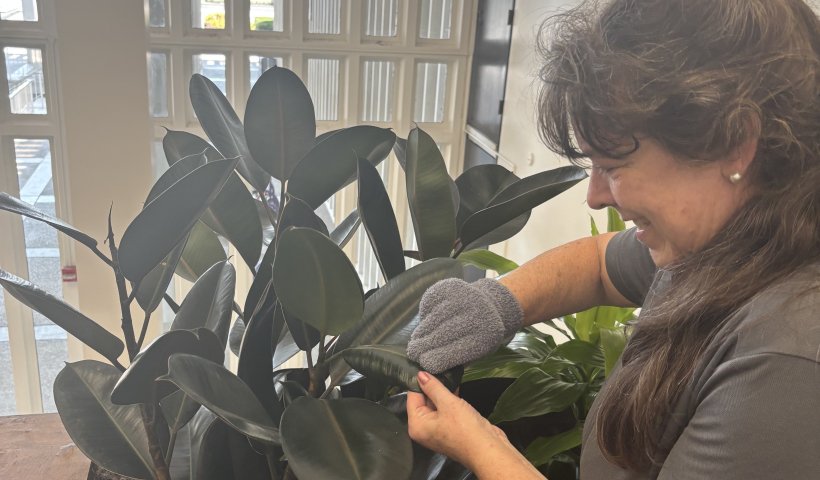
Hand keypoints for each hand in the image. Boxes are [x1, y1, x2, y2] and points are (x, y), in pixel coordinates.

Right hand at [406, 278, 522, 372]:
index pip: (448, 354)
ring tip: (418, 338)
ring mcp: (462, 298)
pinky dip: (425, 315)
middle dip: (420, 347)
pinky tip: (429, 319)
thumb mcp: (477, 353)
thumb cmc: (482, 334)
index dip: (430, 361)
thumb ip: (455, 361)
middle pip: (436, 337)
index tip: (422, 363)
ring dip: (421, 331)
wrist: (492, 305)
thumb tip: (428, 368)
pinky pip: (428, 305)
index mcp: (484, 339)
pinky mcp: (450, 287)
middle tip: (412, 352)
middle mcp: (474, 315)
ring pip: (430, 321)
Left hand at [406, 371, 510, 469]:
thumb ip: (433, 387)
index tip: (426, 365)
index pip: (412, 397)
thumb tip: (420, 374)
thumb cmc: (465, 428)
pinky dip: (450, 400)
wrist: (488, 451)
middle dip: (432, 386)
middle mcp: (424, 429)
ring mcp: (438, 430)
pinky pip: (446, 410)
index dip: (420, 381)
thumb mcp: (448, 403)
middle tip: (438, 366)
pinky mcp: (450, 428)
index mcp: (417, 425)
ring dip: (443, 392)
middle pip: (423, 401)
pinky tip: (455, 385)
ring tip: (447, 373)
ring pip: (436, 404)